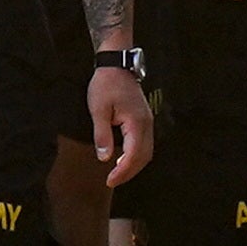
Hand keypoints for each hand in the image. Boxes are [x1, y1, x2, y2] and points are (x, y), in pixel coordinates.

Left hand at [89, 65, 155, 184]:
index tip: (109, 181)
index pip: (133, 155)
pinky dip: (136, 155)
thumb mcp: (98, 110)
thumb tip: (105, 158)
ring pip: (147, 151)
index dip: (122, 171)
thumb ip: (102, 135)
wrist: (116, 63)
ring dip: (134, 165)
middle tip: (112, 182)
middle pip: (144, 156)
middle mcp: (147, 123)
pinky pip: (145, 143)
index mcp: (136, 122)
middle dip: (129, 172)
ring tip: (117, 174)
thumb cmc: (106, 84)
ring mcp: (148, 120)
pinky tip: (123, 159)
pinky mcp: (144, 118)